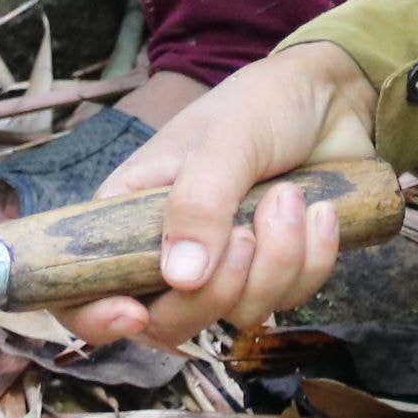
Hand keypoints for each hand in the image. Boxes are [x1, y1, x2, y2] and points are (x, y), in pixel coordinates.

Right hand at [60, 42, 385, 350]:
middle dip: (217, 290)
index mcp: (130, 214)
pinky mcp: (276, 272)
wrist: (333, 96)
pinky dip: (312, 260)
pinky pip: (290, 299)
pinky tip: (321, 213)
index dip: (95, 316)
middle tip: (248, 231)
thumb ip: (199, 203)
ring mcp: (225, 267)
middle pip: (170, 321)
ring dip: (277, 261)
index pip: (84, 286)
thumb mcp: (223, 141)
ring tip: (291, 197)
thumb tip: (181, 279)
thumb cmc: (259, 104)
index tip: (133, 314)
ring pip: (239, 313)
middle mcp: (170, 251)